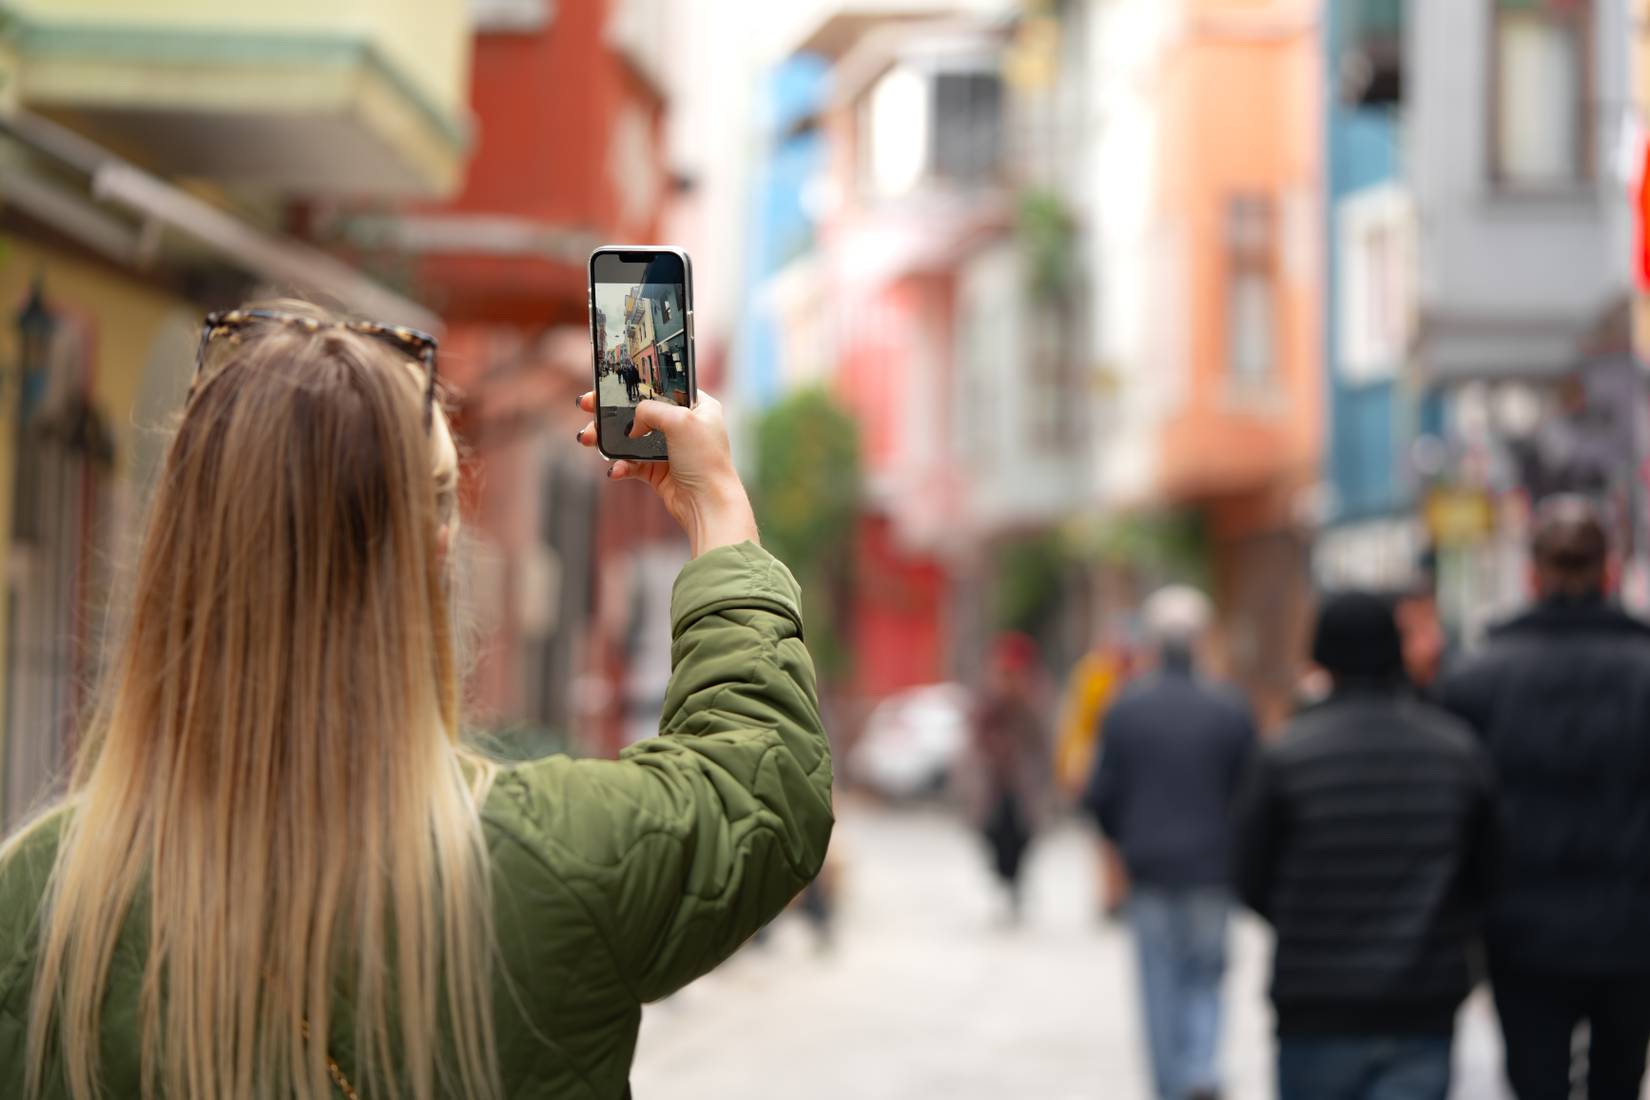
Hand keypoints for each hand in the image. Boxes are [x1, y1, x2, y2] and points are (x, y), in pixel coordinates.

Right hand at [575, 390, 758, 557]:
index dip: (636, 383)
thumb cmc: (704, 460)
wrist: (708, 504)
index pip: (662, 386)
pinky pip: (632, 463)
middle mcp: (684, 425)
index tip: (609, 383)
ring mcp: (669, 449)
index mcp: (697, 406)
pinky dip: (621, 466)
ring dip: (607, 438)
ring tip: (587, 438)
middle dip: (610, 410)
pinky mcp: (658, 471)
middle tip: (587, 405)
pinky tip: (616, 470)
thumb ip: (651, 409)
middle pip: (639, 411)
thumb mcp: (680, 420)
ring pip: (630, 438)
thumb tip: (633, 422)